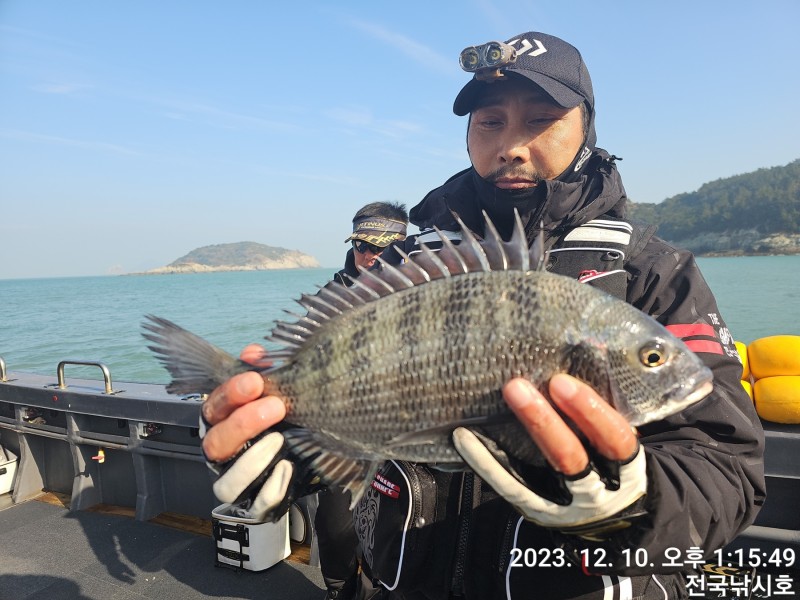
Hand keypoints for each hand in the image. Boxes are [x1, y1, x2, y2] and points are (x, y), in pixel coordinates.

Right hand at [200, 345, 293, 519]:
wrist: (306, 470)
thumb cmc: (285, 423)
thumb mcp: (276, 396)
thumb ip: (264, 374)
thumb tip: (254, 353)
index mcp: (223, 424)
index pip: (214, 408)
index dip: (230, 393)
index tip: (255, 380)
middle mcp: (224, 456)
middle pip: (216, 443)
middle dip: (242, 423)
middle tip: (276, 405)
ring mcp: (237, 485)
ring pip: (228, 480)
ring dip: (253, 457)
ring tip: (280, 438)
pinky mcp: (256, 507)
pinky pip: (257, 504)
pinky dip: (270, 488)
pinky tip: (287, 468)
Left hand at [453, 374, 646, 530]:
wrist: (610, 512)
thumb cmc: (612, 457)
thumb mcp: (619, 434)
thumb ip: (608, 397)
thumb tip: (593, 340)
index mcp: (625, 467)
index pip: (614, 439)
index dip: (591, 412)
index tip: (563, 383)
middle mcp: (596, 490)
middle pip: (570, 457)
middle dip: (544, 422)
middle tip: (516, 385)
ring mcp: (563, 504)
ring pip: (535, 472)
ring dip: (511, 438)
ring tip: (493, 403)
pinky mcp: (536, 509)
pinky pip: (509, 485)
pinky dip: (485, 461)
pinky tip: (464, 437)